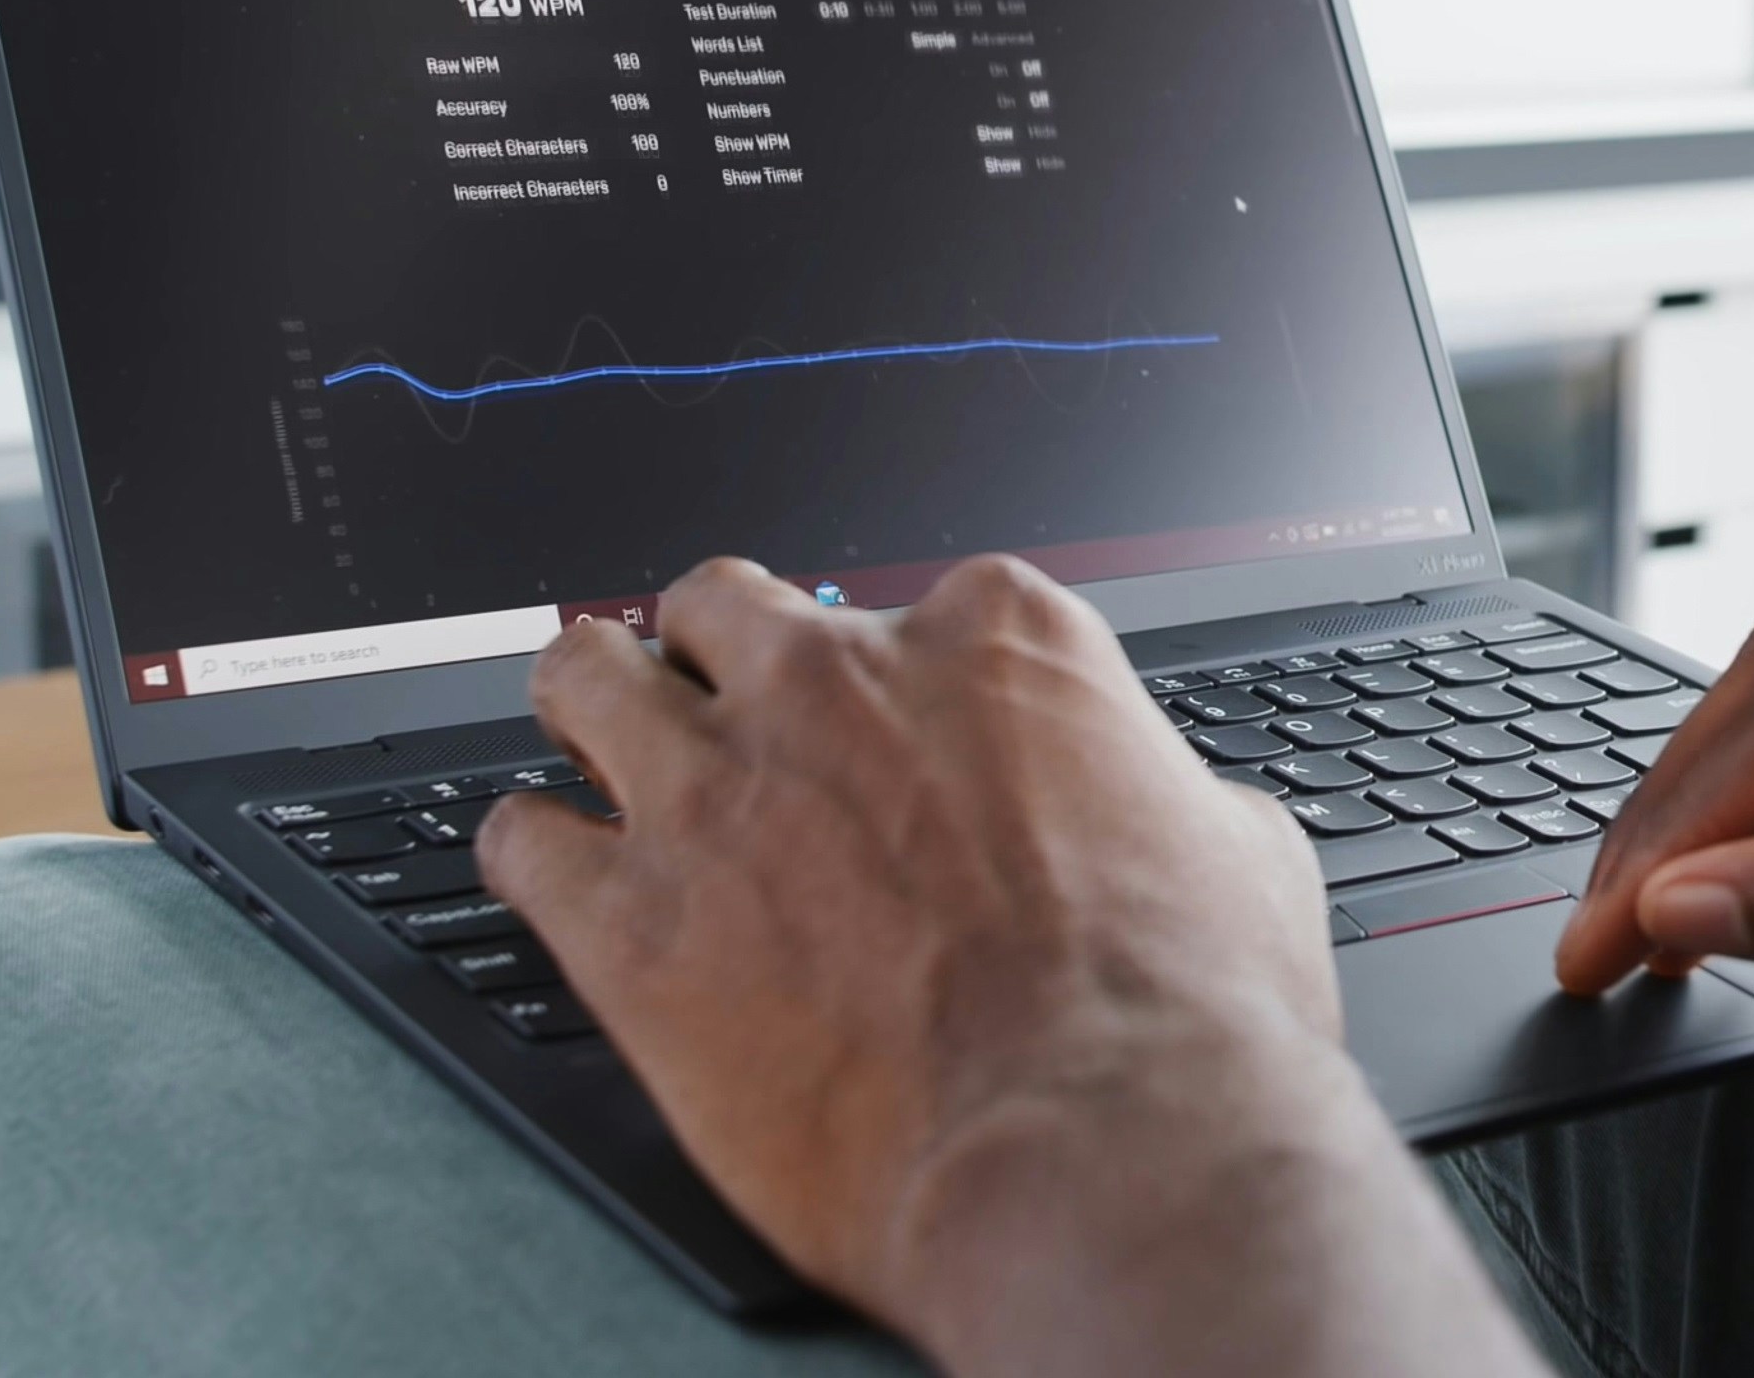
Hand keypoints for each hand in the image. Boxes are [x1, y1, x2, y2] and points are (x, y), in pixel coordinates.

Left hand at [480, 557, 1532, 1377]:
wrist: (1099, 1152)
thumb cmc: (1183, 1018)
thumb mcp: (1238, 853)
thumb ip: (1161, 794)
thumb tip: (1170, 816)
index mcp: (994, 641)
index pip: (910, 601)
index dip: (894, 677)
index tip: (894, 731)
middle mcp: (838, 681)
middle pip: (723, 606)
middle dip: (720, 659)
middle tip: (728, 723)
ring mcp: (716, 786)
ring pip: (585, 675)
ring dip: (592, 708)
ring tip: (594, 747)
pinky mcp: (624, 916)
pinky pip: (515, 837)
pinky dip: (529, 853)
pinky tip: (553, 878)